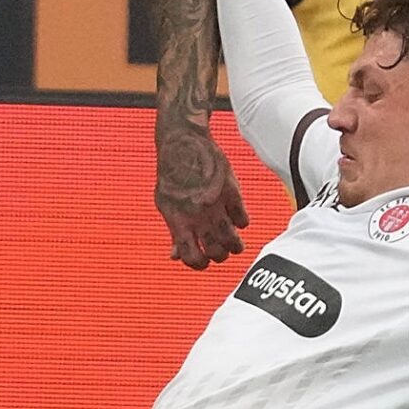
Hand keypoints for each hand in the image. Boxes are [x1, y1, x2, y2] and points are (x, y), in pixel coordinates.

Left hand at [156, 123, 249, 269]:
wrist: (184, 144)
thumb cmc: (172, 176)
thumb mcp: (165, 204)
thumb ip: (174, 231)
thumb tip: (175, 256)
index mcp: (179, 222)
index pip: (192, 257)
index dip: (199, 264)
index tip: (204, 262)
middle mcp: (198, 217)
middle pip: (216, 252)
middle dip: (220, 256)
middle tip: (221, 251)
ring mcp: (216, 205)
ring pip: (233, 240)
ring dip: (235, 246)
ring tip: (236, 244)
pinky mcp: (232, 192)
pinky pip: (243, 219)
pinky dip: (242, 223)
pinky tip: (238, 220)